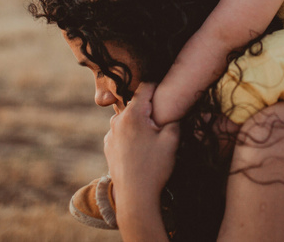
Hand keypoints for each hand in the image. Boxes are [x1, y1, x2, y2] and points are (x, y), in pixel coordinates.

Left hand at [104, 83, 180, 210]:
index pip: (146, 87)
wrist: (135, 196)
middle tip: (162, 120)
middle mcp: (117, 120)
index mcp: (133, 115)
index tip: (167, 92)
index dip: (158, 87)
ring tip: (151, 138)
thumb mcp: (172, 140)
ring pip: (128, 119)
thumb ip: (174, 119)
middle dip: (149, 108)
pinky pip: (121, 133)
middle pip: (135, 104)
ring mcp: (110, 134)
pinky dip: (131, 135)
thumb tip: (175, 109)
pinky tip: (141, 150)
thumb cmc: (155, 167)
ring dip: (139, 123)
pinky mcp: (108, 146)